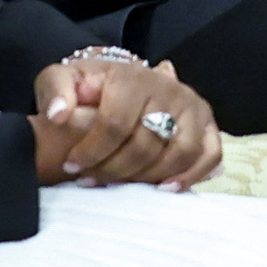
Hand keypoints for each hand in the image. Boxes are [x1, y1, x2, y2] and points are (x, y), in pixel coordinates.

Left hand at [34, 51, 221, 188]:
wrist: (118, 82)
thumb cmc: (89, 87)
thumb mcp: (64, 78)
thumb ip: (56, 92)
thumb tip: (59, 116)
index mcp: (133, 78)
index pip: (115, 123)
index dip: (92, 151)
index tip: (72, 166)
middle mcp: (169, 89)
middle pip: (146, 144)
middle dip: (113, 169)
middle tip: (90, 180)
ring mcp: (193, 106)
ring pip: (179, 152)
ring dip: (147, 177)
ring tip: (120, 186)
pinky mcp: (208, 123)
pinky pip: (210, 154)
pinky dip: (192, 174)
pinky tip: (166, 189)